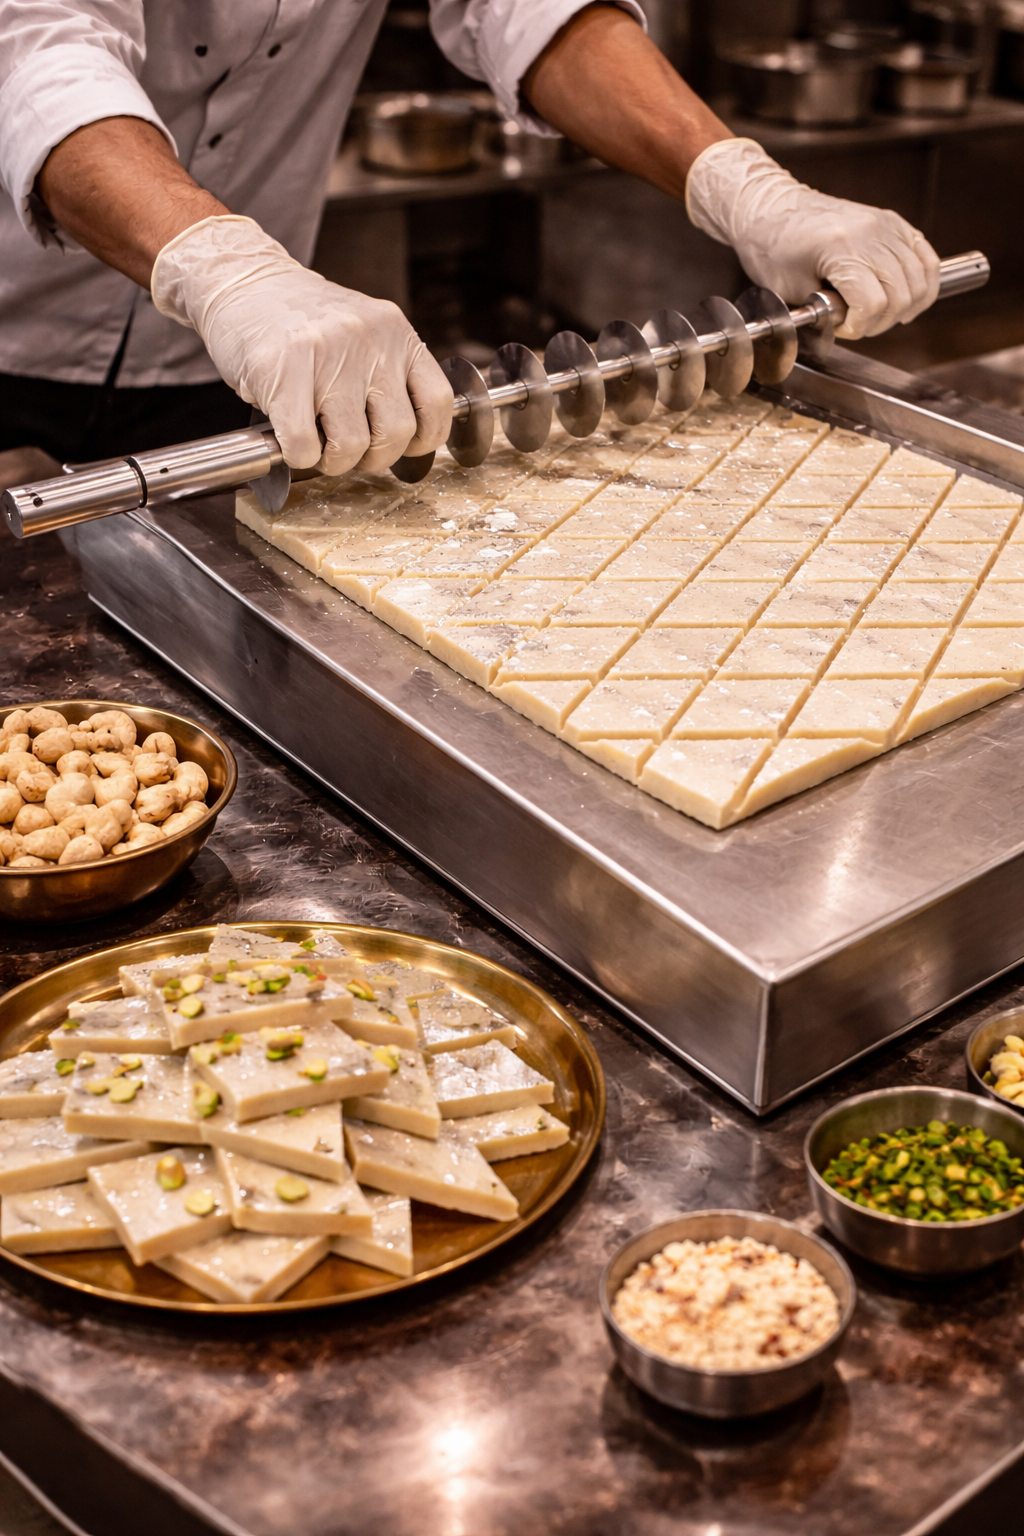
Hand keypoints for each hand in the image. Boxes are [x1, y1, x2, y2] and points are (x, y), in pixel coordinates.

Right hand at [152, 215, 452, 471]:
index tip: (405, 446)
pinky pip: (304, 446)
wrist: (243, 281)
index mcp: (395, 332)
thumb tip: (407, 438)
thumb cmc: (302, 322)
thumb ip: (388, 374)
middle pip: (396, 432)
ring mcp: (326, 356)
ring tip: (319, 445)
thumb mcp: (362, 333)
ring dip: (335, 462)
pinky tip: (291, 440)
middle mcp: (368, 341)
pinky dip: (299, 458)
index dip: (425, 437)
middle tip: (351, 450)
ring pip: (352, 445)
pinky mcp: (282, 373)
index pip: (438, 401)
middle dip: (373, 458)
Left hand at [686, 139, 940, 339]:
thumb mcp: (789, 290)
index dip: (859, 326)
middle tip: (858, 324)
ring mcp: (886, 225)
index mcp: (840, 249)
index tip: (842, 328)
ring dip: (903, 307)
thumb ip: (825, 312)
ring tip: (879, 314)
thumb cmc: (773, 248)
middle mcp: (870, 232)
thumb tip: (853, 325)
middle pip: (901, 294)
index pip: (872, 303)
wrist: (772, 208)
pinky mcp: (894, 222)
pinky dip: (923, 285)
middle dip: (880, 321)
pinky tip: (908, 300)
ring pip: (920, 279)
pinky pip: (926, 258)